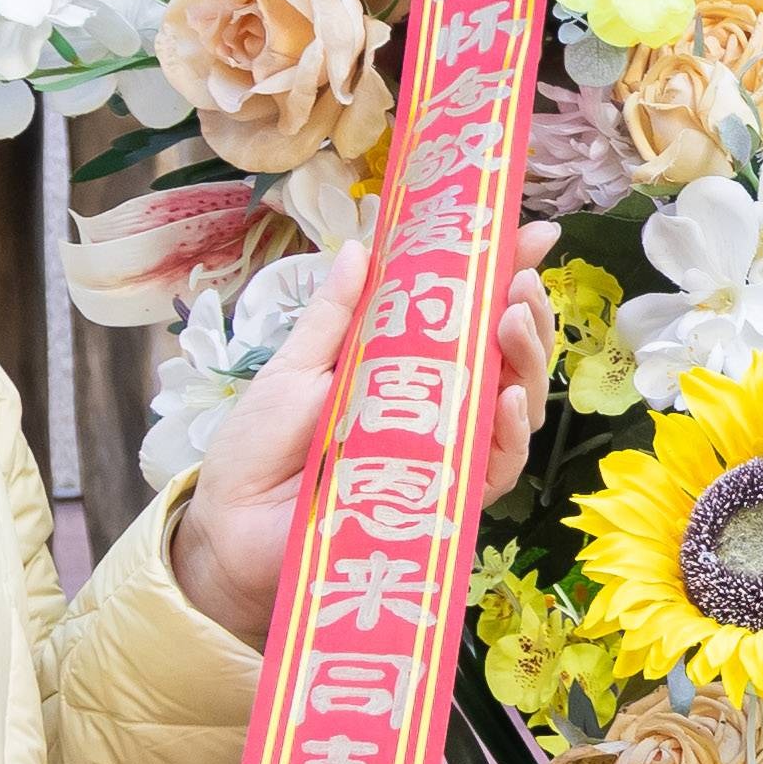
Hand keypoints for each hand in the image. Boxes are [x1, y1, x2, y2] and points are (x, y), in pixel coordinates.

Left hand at [164, 281, 554, 637]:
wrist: (230, 529)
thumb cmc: (258, 450)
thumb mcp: (295, 368)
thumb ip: (336, 315)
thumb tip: (360, 245)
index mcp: (405, 368)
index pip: (470, 317)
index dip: (505, 276)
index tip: (533, 234)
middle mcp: (438, 410)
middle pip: (507, 361)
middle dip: (527, 315)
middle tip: (521, 281)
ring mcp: (445, 457)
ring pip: (512, 409)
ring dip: (525, 361)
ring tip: (516, 318)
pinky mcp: (442, 504)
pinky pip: (493, 470)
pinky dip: (506, 432)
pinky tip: (505, 398)